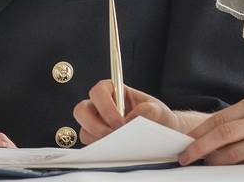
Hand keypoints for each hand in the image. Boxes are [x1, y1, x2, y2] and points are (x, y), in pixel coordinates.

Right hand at [73, 80, 188, 143]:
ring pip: (85, 131)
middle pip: (81, 111)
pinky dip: (101, 151)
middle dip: (95, 125)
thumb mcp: (158, 109)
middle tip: (114, 135)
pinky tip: (117, 152)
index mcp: (113, 91)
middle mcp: (100, 107)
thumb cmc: (157, 116)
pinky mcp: (98, 141)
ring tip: (119, 145)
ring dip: (99, 140)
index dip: (105, 106)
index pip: (98, 91)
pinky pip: (90, 147)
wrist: (162, 132)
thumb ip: (148, 110)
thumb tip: (131, 120)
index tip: (120, 122)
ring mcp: (97, 125)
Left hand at [178, 94, 243, 164]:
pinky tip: (229, 171)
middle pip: (221, 133)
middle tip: (184, 157)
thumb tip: (216, 133)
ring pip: (233, 153)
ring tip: (205, 165)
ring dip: (215, 161)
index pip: (221, 117)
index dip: (200, 131)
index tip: (186, 141)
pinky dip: (236, 170)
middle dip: (199, 147)